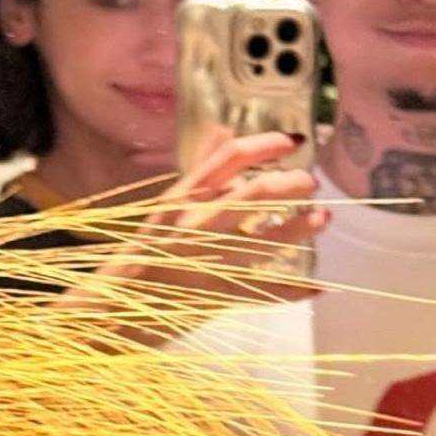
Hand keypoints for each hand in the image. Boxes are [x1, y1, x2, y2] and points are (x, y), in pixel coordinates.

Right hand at [71, 129, 327, 330]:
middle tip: (311, 182)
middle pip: (254, 195)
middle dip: (291, 185)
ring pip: (264, 239)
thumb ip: (201, 169)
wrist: (112, 307)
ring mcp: (206, 261)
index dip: (264, 146)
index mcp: (181, 198)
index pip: (227, 160)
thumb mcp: (167, 204)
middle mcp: (194, 224)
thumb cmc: (144, 253)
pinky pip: (261, 292)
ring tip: (323, 218)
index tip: (292, 141)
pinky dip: (291, 290)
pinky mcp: (215, 296)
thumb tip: (224, 128)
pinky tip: (317, 287)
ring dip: (300, 227)